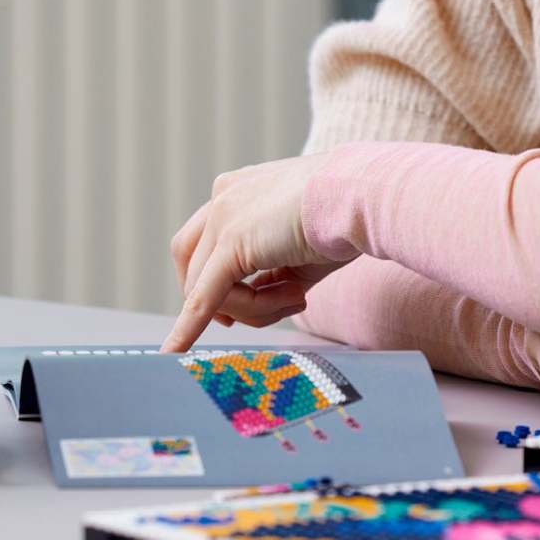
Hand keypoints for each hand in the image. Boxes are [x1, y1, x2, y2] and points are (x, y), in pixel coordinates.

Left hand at [160, 152, 346, 352]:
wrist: (363, 195)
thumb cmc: (347, 216)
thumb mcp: (299, 244)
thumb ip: (273, 269)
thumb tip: (265, 300)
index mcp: (240, 189)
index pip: (207, 239)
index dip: (214, 277)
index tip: (241, 300)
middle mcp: (223, 196)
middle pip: (192, 262)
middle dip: (212, 297)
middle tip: (233, 322)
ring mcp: (223, 216)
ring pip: (208, 286)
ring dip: (250, 309)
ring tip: (299, 298)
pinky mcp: (232, 243)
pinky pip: (205, 296)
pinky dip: (190, 326)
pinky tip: (176, 350)